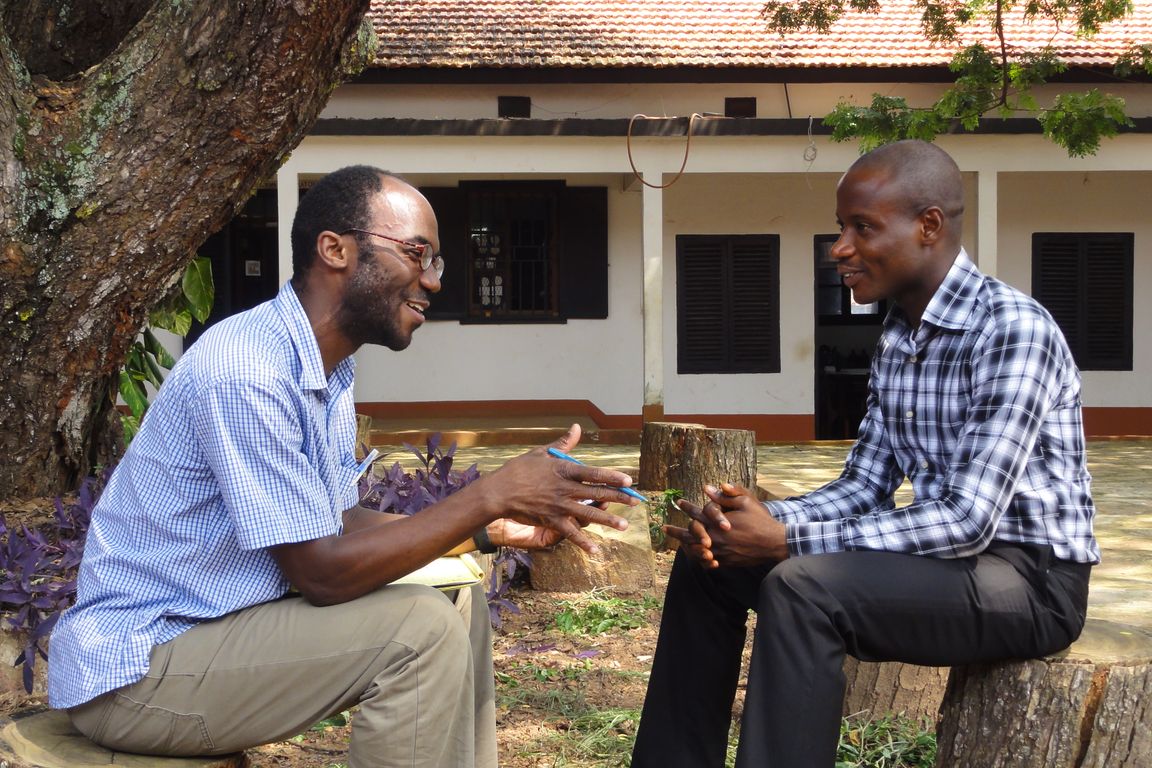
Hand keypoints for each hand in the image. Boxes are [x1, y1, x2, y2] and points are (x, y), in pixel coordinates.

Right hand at [470, 424, 632, 555]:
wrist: (498, 492)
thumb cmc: (519, 470)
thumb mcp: (540, 452)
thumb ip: (563, 444)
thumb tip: (577, 428)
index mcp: (563, 470)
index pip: (593, 473)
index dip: (612, 477)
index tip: (628, 480)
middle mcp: (564, 489)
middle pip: (596, 493)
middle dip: (618, 498)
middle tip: (636, 502)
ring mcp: (558, 506)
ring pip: (588, 514)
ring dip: (608, 520)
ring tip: (624, 525)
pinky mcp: (551, 520)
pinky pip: (570, 532)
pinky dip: (583, 542)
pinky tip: (595, 550)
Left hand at [667, 483, 787, 566]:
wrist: (774, 543)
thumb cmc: (760, 521)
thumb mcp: (746, 502)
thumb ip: (726, 495)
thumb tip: (708, 488)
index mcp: (717, 523)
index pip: (696, 513)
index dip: (686, 506)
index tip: (677, 502)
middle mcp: (715, 538)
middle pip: (689, 535)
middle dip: (675, 531)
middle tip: (664, 528)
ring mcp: (719, 552)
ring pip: (695, 550)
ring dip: (684, 546)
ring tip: (676, 543)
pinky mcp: (726, 562)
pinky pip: (706, 562)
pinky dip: (698, 559)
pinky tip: (694, 556)